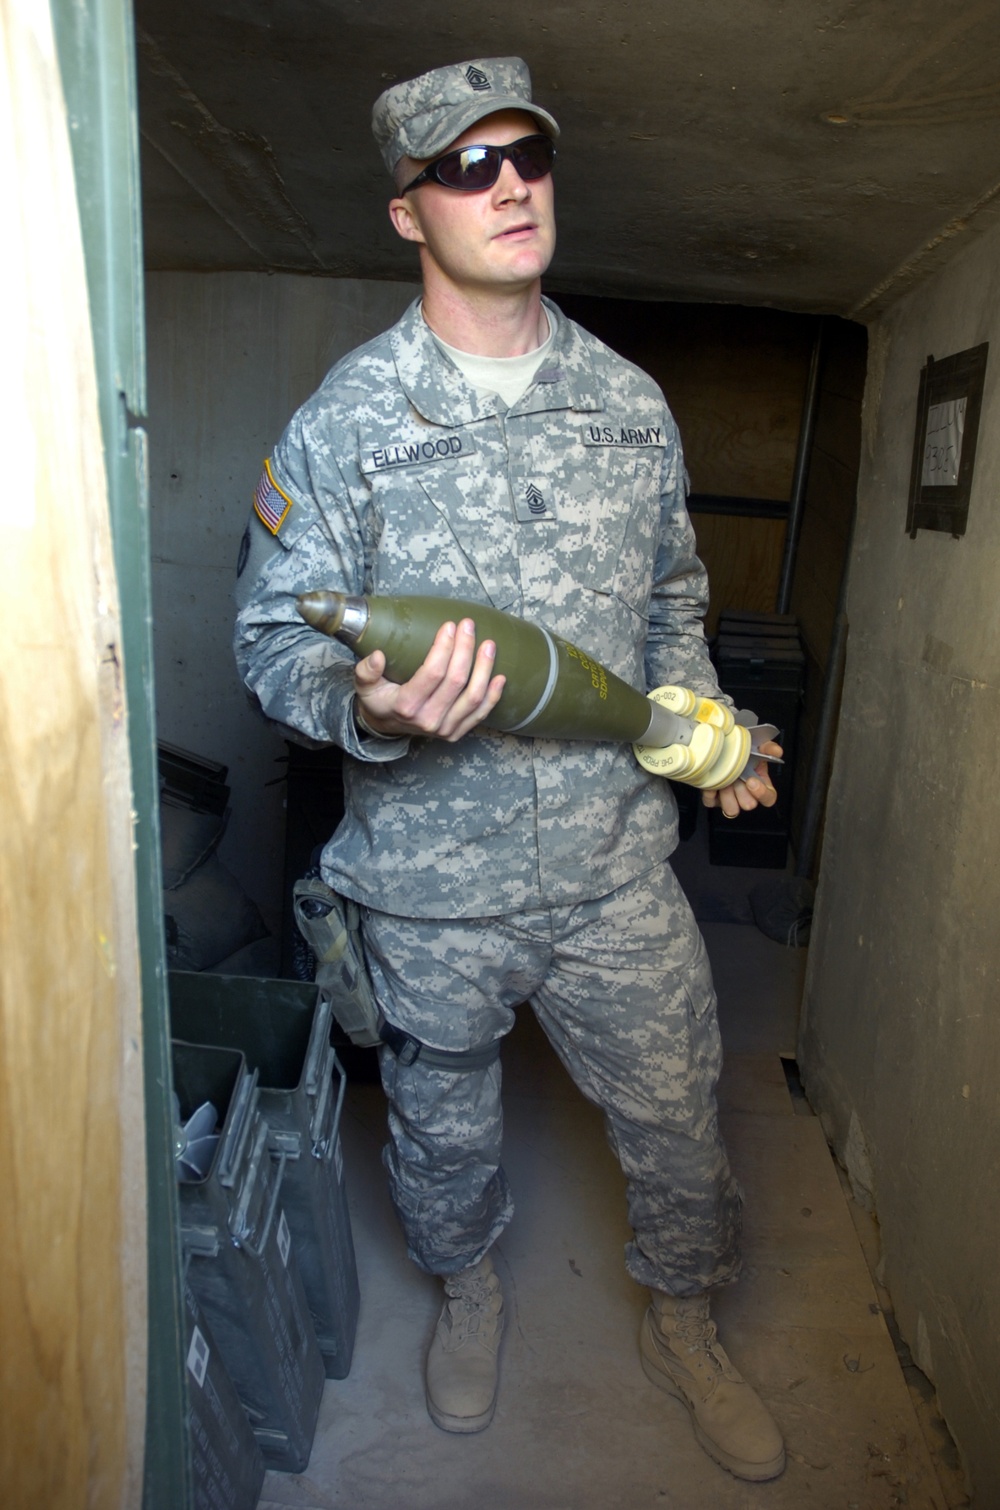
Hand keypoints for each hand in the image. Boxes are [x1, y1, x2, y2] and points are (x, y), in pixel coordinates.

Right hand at [353, 617, 505, 741]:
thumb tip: (378, 656)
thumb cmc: (378, 699)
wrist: (386, 725)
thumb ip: (367, 671)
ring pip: (473, 697)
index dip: (444, 648)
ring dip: (484, 669)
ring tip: (488, 645)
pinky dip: (493, 695)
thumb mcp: (365, 685)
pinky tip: (499, 677)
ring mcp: (444, 729)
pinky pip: (480, 714)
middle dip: (465, 650)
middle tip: (468, 626)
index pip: (433, 674)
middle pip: (456, 681)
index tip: (449, 626)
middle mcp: (427, 720)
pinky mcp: (456, 732)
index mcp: (406, 706)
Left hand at [701, 740, 782, 817]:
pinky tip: (711, 782)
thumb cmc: (742, 753)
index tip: (751, 781)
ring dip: (727, 795)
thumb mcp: (757, 747)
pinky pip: (711, 803)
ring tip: (724, 781)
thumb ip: (769, 748)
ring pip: (731, 810)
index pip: (768, 798)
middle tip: (735, 778)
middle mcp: (745, 795)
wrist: (722, 749)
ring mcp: (730, 799)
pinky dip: (710, 792)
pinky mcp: (714, 800)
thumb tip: (777, 751)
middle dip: (741, 791)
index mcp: (760, 785)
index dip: (761, 793)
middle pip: (748, 805)